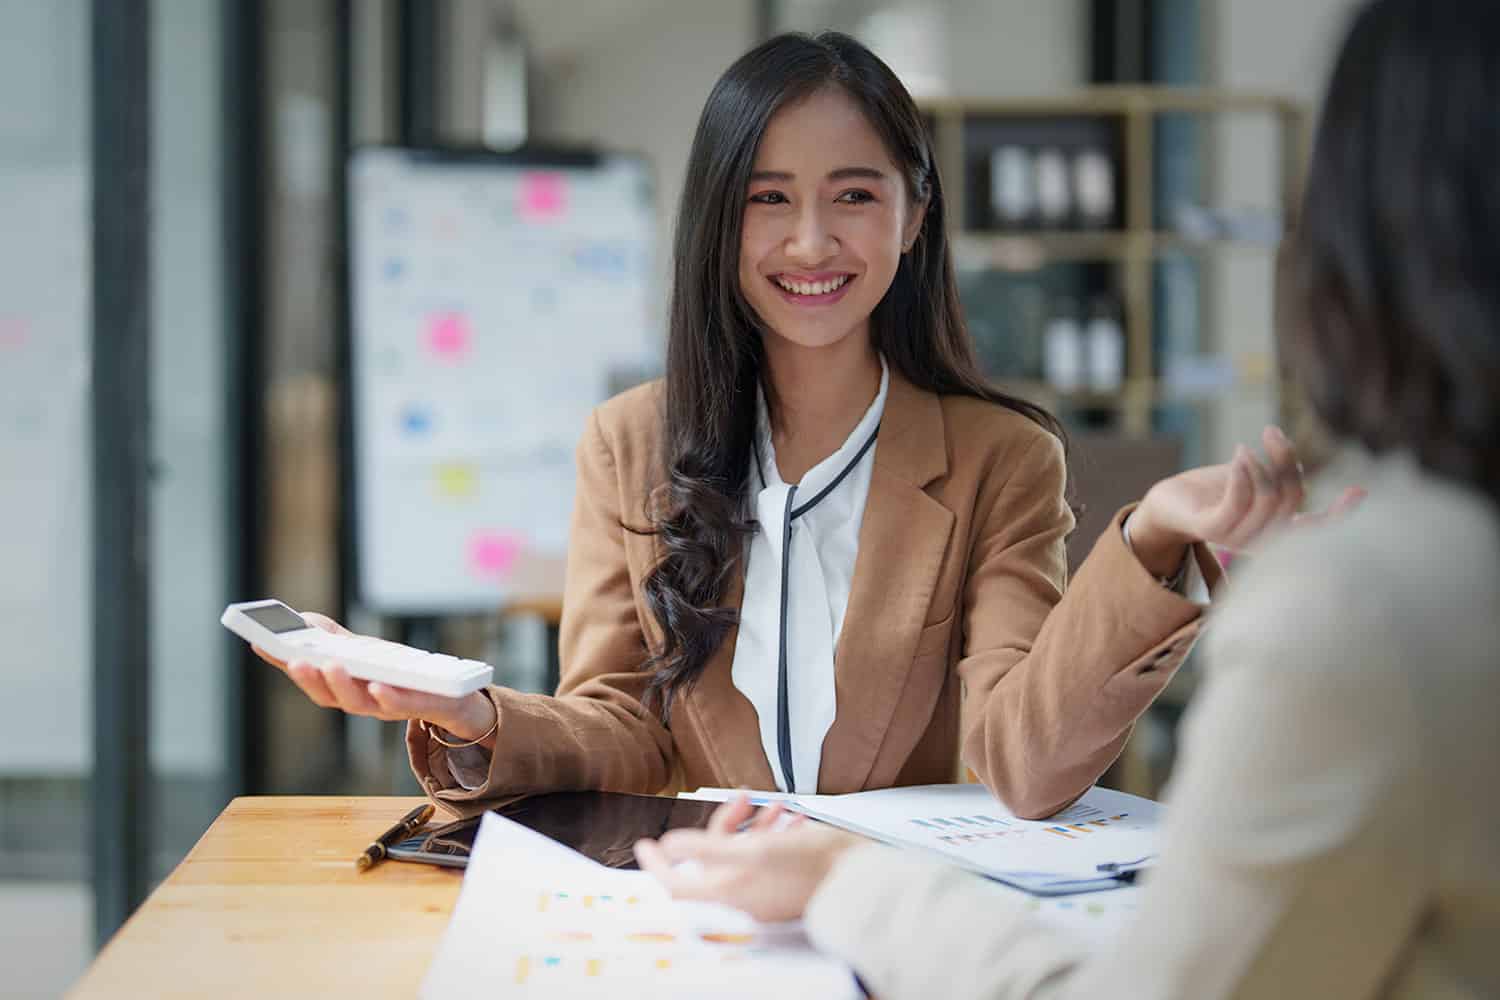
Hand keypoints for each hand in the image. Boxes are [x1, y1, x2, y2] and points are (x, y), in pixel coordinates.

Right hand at [251, 612, 496, 741]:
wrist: (448, 695)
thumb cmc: (396, 673)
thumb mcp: (362, 649)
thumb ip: (332, 637)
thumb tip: (301, 619)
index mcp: (342, 686)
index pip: (307, 675)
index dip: (281, 661)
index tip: (258, 641)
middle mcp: (358, 700)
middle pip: (327, 695)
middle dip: (309, 678)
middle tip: (296, 660)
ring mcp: (385, 706)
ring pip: (358, 703)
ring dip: (341, 686)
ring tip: (330, 664)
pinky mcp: (415, 705)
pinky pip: (399, 705)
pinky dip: (386, 696)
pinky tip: (378, 685)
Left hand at [634, 795, 862, 921]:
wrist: (861, 879)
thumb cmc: (813, 867)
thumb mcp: (756, 850)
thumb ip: (710, 847)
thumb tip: (672, 844)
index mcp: (732, 890)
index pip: (679, 882)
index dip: (659, 864)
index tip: (645, 845)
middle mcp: (746, 894)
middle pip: (716, 858)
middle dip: (726, 822)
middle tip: (740, 796)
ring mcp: (767, 890)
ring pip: (747, 852)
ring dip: (757, 823)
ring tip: (776, 802)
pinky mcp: (788, 883)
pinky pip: (771, 856)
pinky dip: (777, 833)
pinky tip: (793, 817)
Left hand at [1129, 426, 1365, 572]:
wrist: (1169, 503)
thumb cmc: (1216, 490)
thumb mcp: (1255, 480)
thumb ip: (1279, 477)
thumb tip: (1297, 465)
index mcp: (1277, 531)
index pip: (1316, 530)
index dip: (1342, 514)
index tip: (1360, 490)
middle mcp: (1261, 540)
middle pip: (1291, 499)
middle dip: (1286, 460)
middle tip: (1272, 433)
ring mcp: (1236, 538)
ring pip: (1268, 500)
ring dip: (1262, 464)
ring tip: (1247, 447)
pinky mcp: (1211, 528)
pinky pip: (1237, 502)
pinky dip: (1243, 474)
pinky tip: (1240, 455)